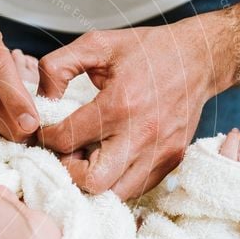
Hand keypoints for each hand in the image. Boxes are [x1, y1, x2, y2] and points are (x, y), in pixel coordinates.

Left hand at [36, 16, 231, 198]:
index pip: (66, 140)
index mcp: (119, 104)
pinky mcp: (171, 161)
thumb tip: (40, 99)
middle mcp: (141, 134)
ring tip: (88, 158)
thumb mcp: (97, 44)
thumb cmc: (147, 51)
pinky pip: (135, 189)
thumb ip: (58, 66)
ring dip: (93, 181)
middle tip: (66, 153)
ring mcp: (159, 153)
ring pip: (114, 194)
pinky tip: (109, 159)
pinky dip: (116, 182)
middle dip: (69, 171)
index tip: (45, 132)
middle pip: (92, 182)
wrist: (199, 58)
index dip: (46, 138)